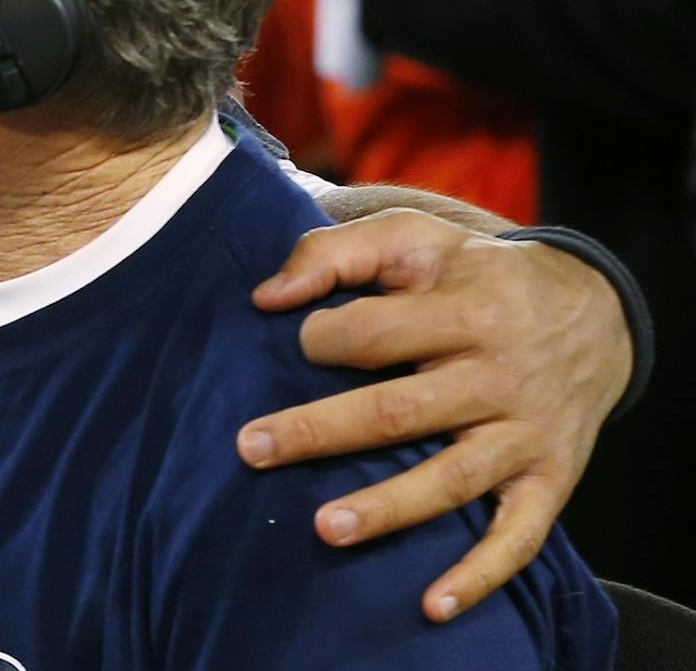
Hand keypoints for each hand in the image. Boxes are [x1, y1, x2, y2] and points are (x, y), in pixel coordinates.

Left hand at [236, 208, 629, 621]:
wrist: (593, 312)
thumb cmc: (475, 275)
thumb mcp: (415, 239)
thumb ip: (334, 253)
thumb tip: (265, 297)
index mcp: (461, 311)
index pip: (368, 333)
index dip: (318, 339)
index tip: (299, 343)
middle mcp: (495, 376)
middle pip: (395, 411)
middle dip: (318, 432)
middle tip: (250, 449)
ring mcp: (524, 434)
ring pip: (449, 479)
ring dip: (387, 509)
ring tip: (325, 528)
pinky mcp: (550, 479)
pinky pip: (518, 536)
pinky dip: (480, 575)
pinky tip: (433, 604)